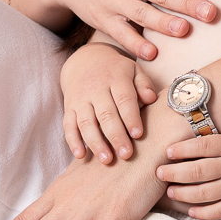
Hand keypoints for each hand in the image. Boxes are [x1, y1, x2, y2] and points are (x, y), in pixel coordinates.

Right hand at [61, 43, 158, 162]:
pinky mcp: (68, 107)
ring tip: (107, 160)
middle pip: (106, 114)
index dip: (131, 117)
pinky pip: (68, 125)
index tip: (138, 135)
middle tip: (126, 155)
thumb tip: (151, 99)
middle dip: (116, 136)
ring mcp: (80, 98)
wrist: (85, 59)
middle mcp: (96, 88)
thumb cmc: (116, 70)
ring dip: (95, 143)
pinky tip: (81, 156)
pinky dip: (73, 141)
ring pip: (86, 122)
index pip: (124, 99)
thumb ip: (144, 84)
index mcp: (116, 78)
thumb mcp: (133, 70)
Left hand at [157, 132, 220, 219]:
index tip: (167, 151)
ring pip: (202, 193)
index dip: (181, 149)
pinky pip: (219, 210)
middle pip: (196, 170)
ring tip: (170, 192)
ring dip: (182, 193)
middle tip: (159, 173)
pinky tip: (191, 211)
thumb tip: (198, 145)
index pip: (201, 145)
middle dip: (173, 172)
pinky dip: (203, 213)